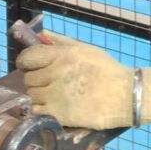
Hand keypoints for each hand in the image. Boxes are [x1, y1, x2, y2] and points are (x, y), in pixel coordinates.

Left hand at [16, 32, 150, 129]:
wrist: (124, 96)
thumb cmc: (106, 70)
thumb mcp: (85, 49)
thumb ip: (61, 42)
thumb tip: (41, 35)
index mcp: (61, 55)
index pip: (27, 57)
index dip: (26, 62)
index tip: (30, 66)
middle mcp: (54, 74)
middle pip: (28, 78)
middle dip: (36, 80)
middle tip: (49, 82)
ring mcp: (55, 95)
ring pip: (31, 95)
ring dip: (39, 95)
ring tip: (54, 95)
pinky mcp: (58, 114)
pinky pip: (36, 110)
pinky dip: (41, 109)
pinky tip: (54, 107)